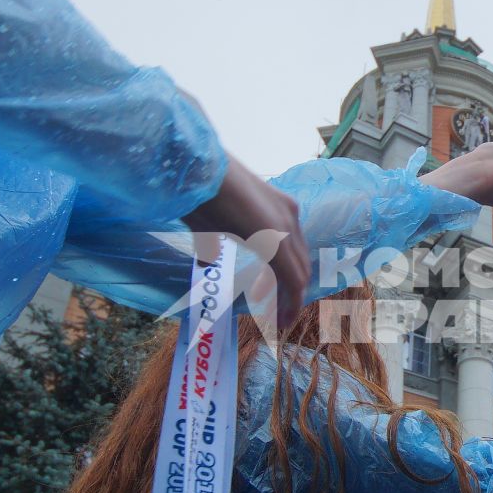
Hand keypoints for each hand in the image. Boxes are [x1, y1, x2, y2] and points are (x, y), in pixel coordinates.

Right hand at [182, 156, 309, 325]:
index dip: (284, 276)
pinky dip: (290, 301)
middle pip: (299, 262)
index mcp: (278, 207)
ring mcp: (285, 226)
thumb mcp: (207, 226)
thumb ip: (212, 246)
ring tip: (281, 322)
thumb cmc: (196, 193)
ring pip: (298, 273)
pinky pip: (292, 278)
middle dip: (291, 292)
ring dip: (291, 300)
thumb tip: (206, 264)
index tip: (269, 296)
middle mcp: (289, 214)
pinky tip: (282, 317)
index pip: (291, 249)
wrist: (193, 170)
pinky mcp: (276, 239)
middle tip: (279, 315)